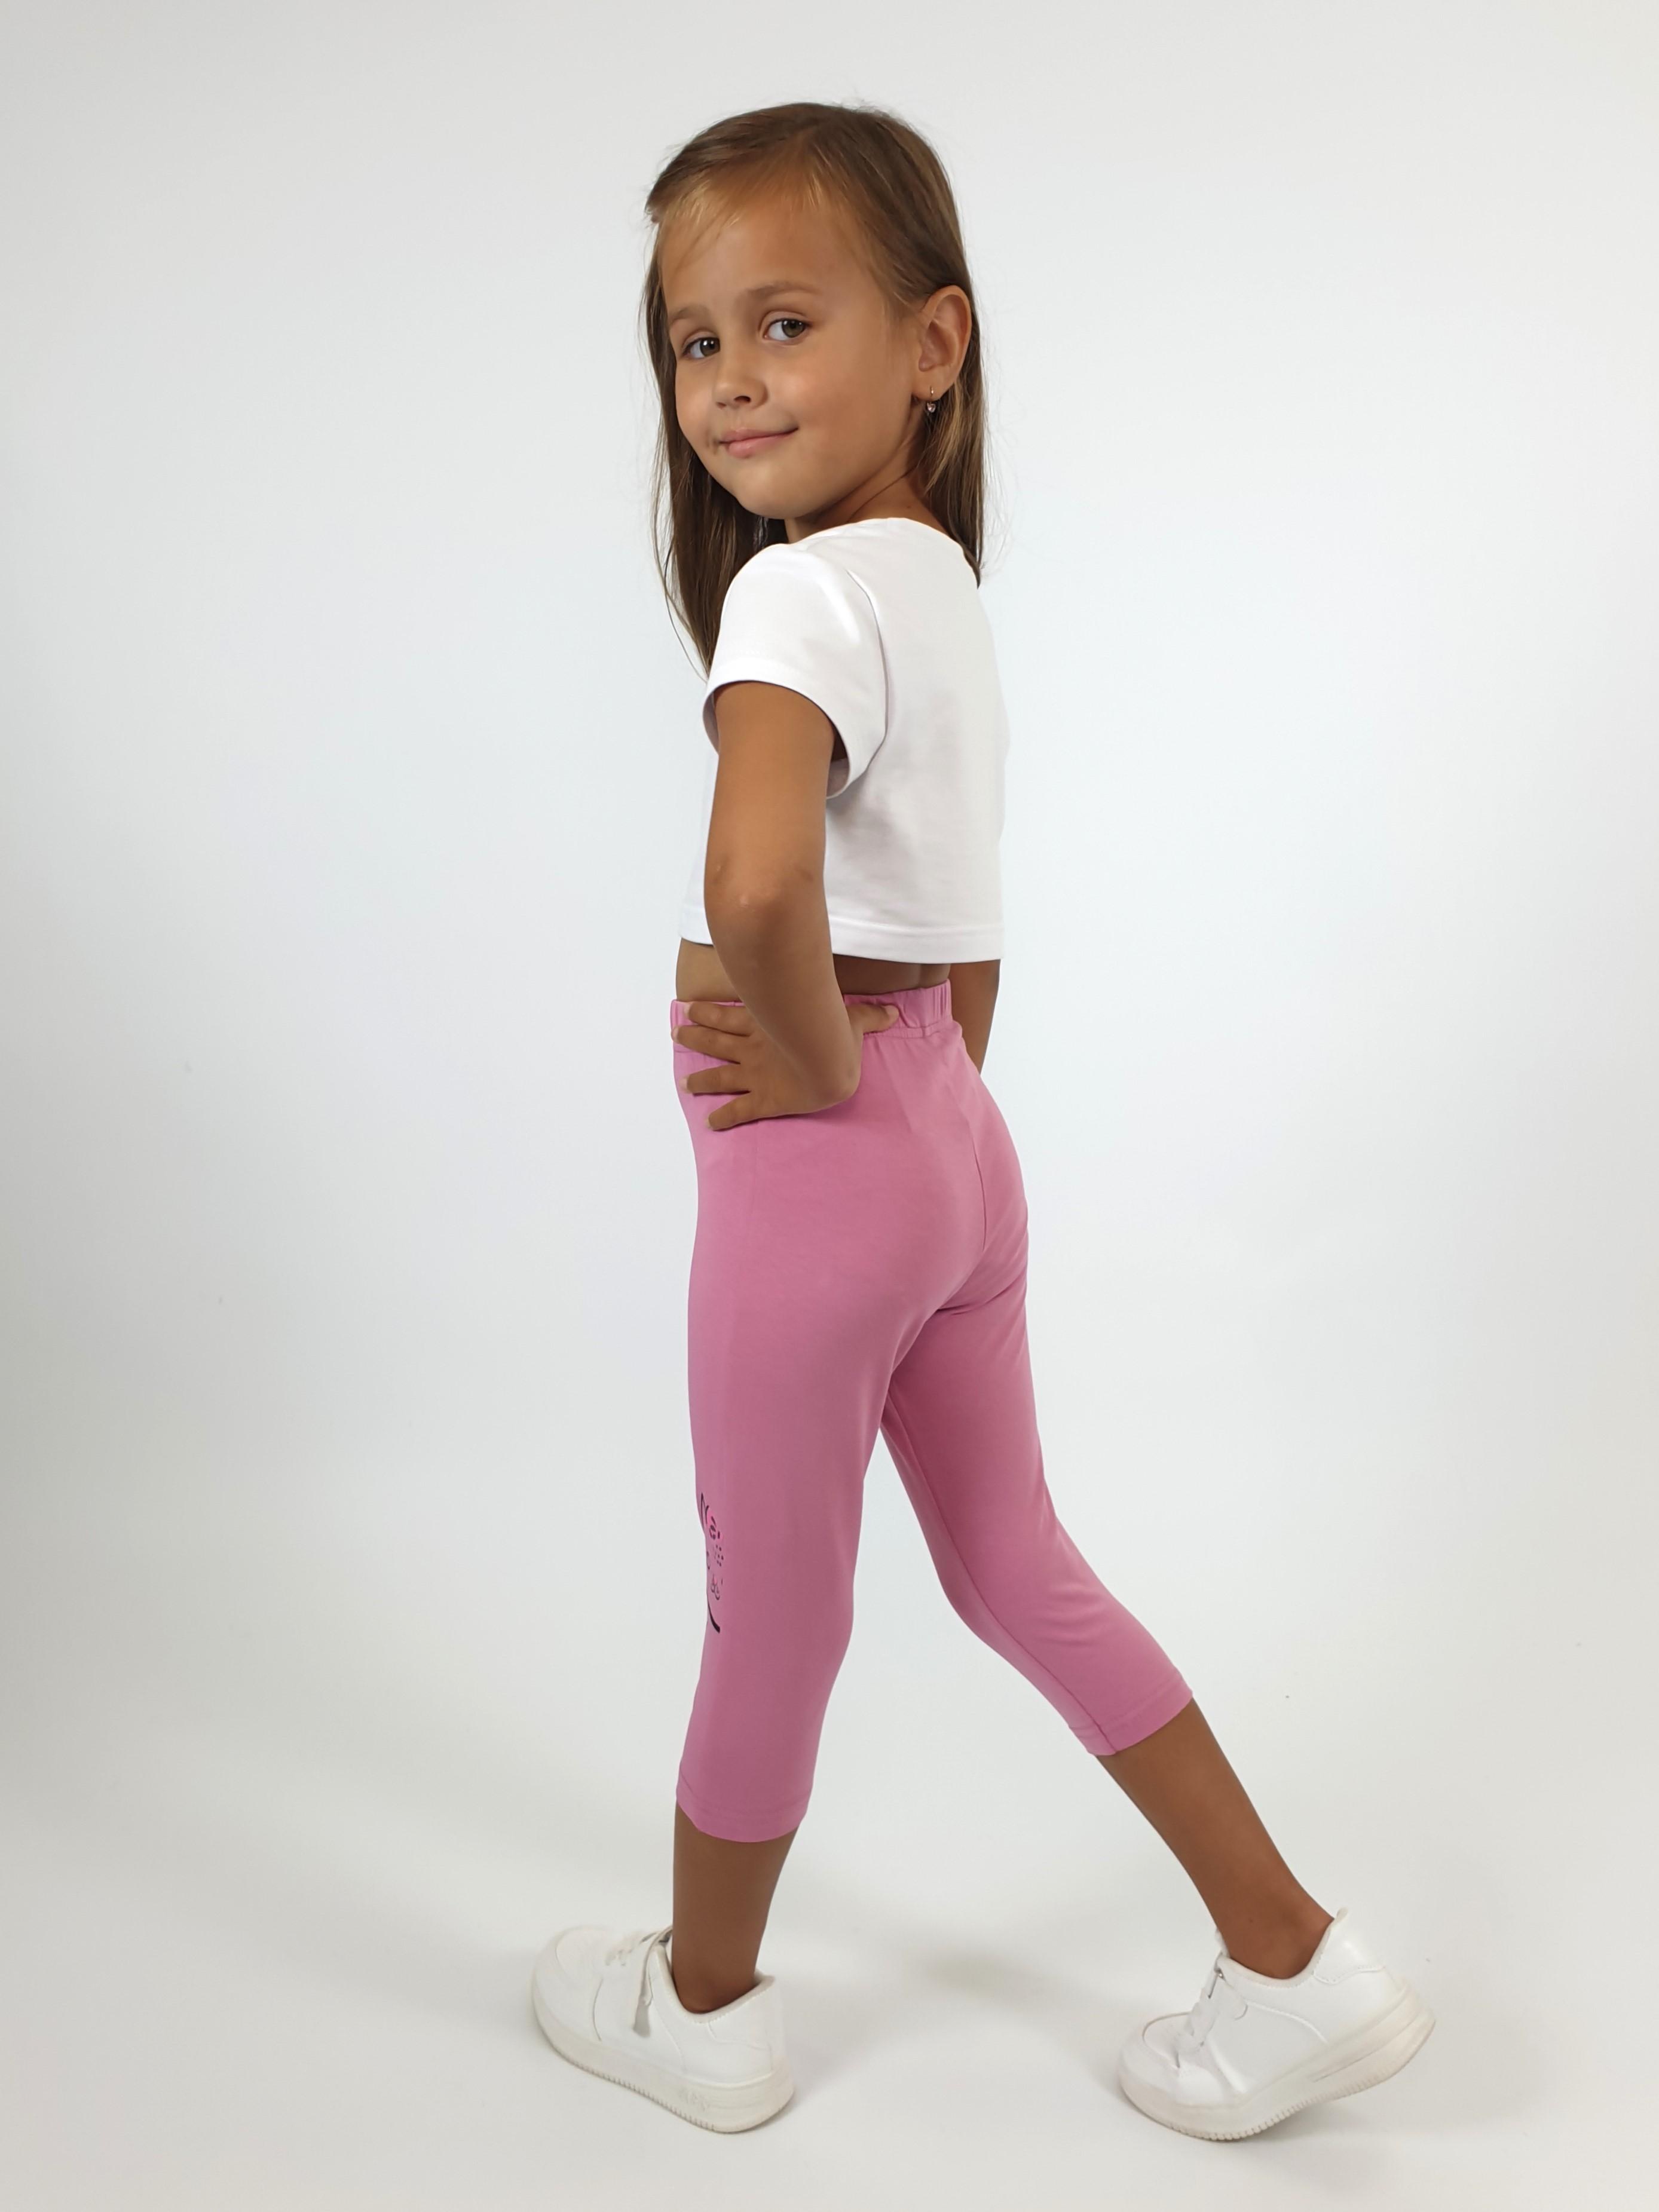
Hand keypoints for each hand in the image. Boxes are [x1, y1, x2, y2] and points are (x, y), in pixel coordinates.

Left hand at [674, 998, 900, 1129]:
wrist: (829, 1065)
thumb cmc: (836, 1038)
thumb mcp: (851, 1020)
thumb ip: (868, 1016)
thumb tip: (893, 1012)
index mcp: (765, 1028)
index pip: (728, 1016)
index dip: (707, 1012)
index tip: (688, 1007)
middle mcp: (753, 1050)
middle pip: (715, 1042)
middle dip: (694, 1037)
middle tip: (676, 1035)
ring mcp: (755, 1076)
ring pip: (719, 1076)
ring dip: (699, 1078)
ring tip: (683, 1083)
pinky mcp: (763, 1100)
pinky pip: (738, 1112)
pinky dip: (722, 1118)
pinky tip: (709, 1123)